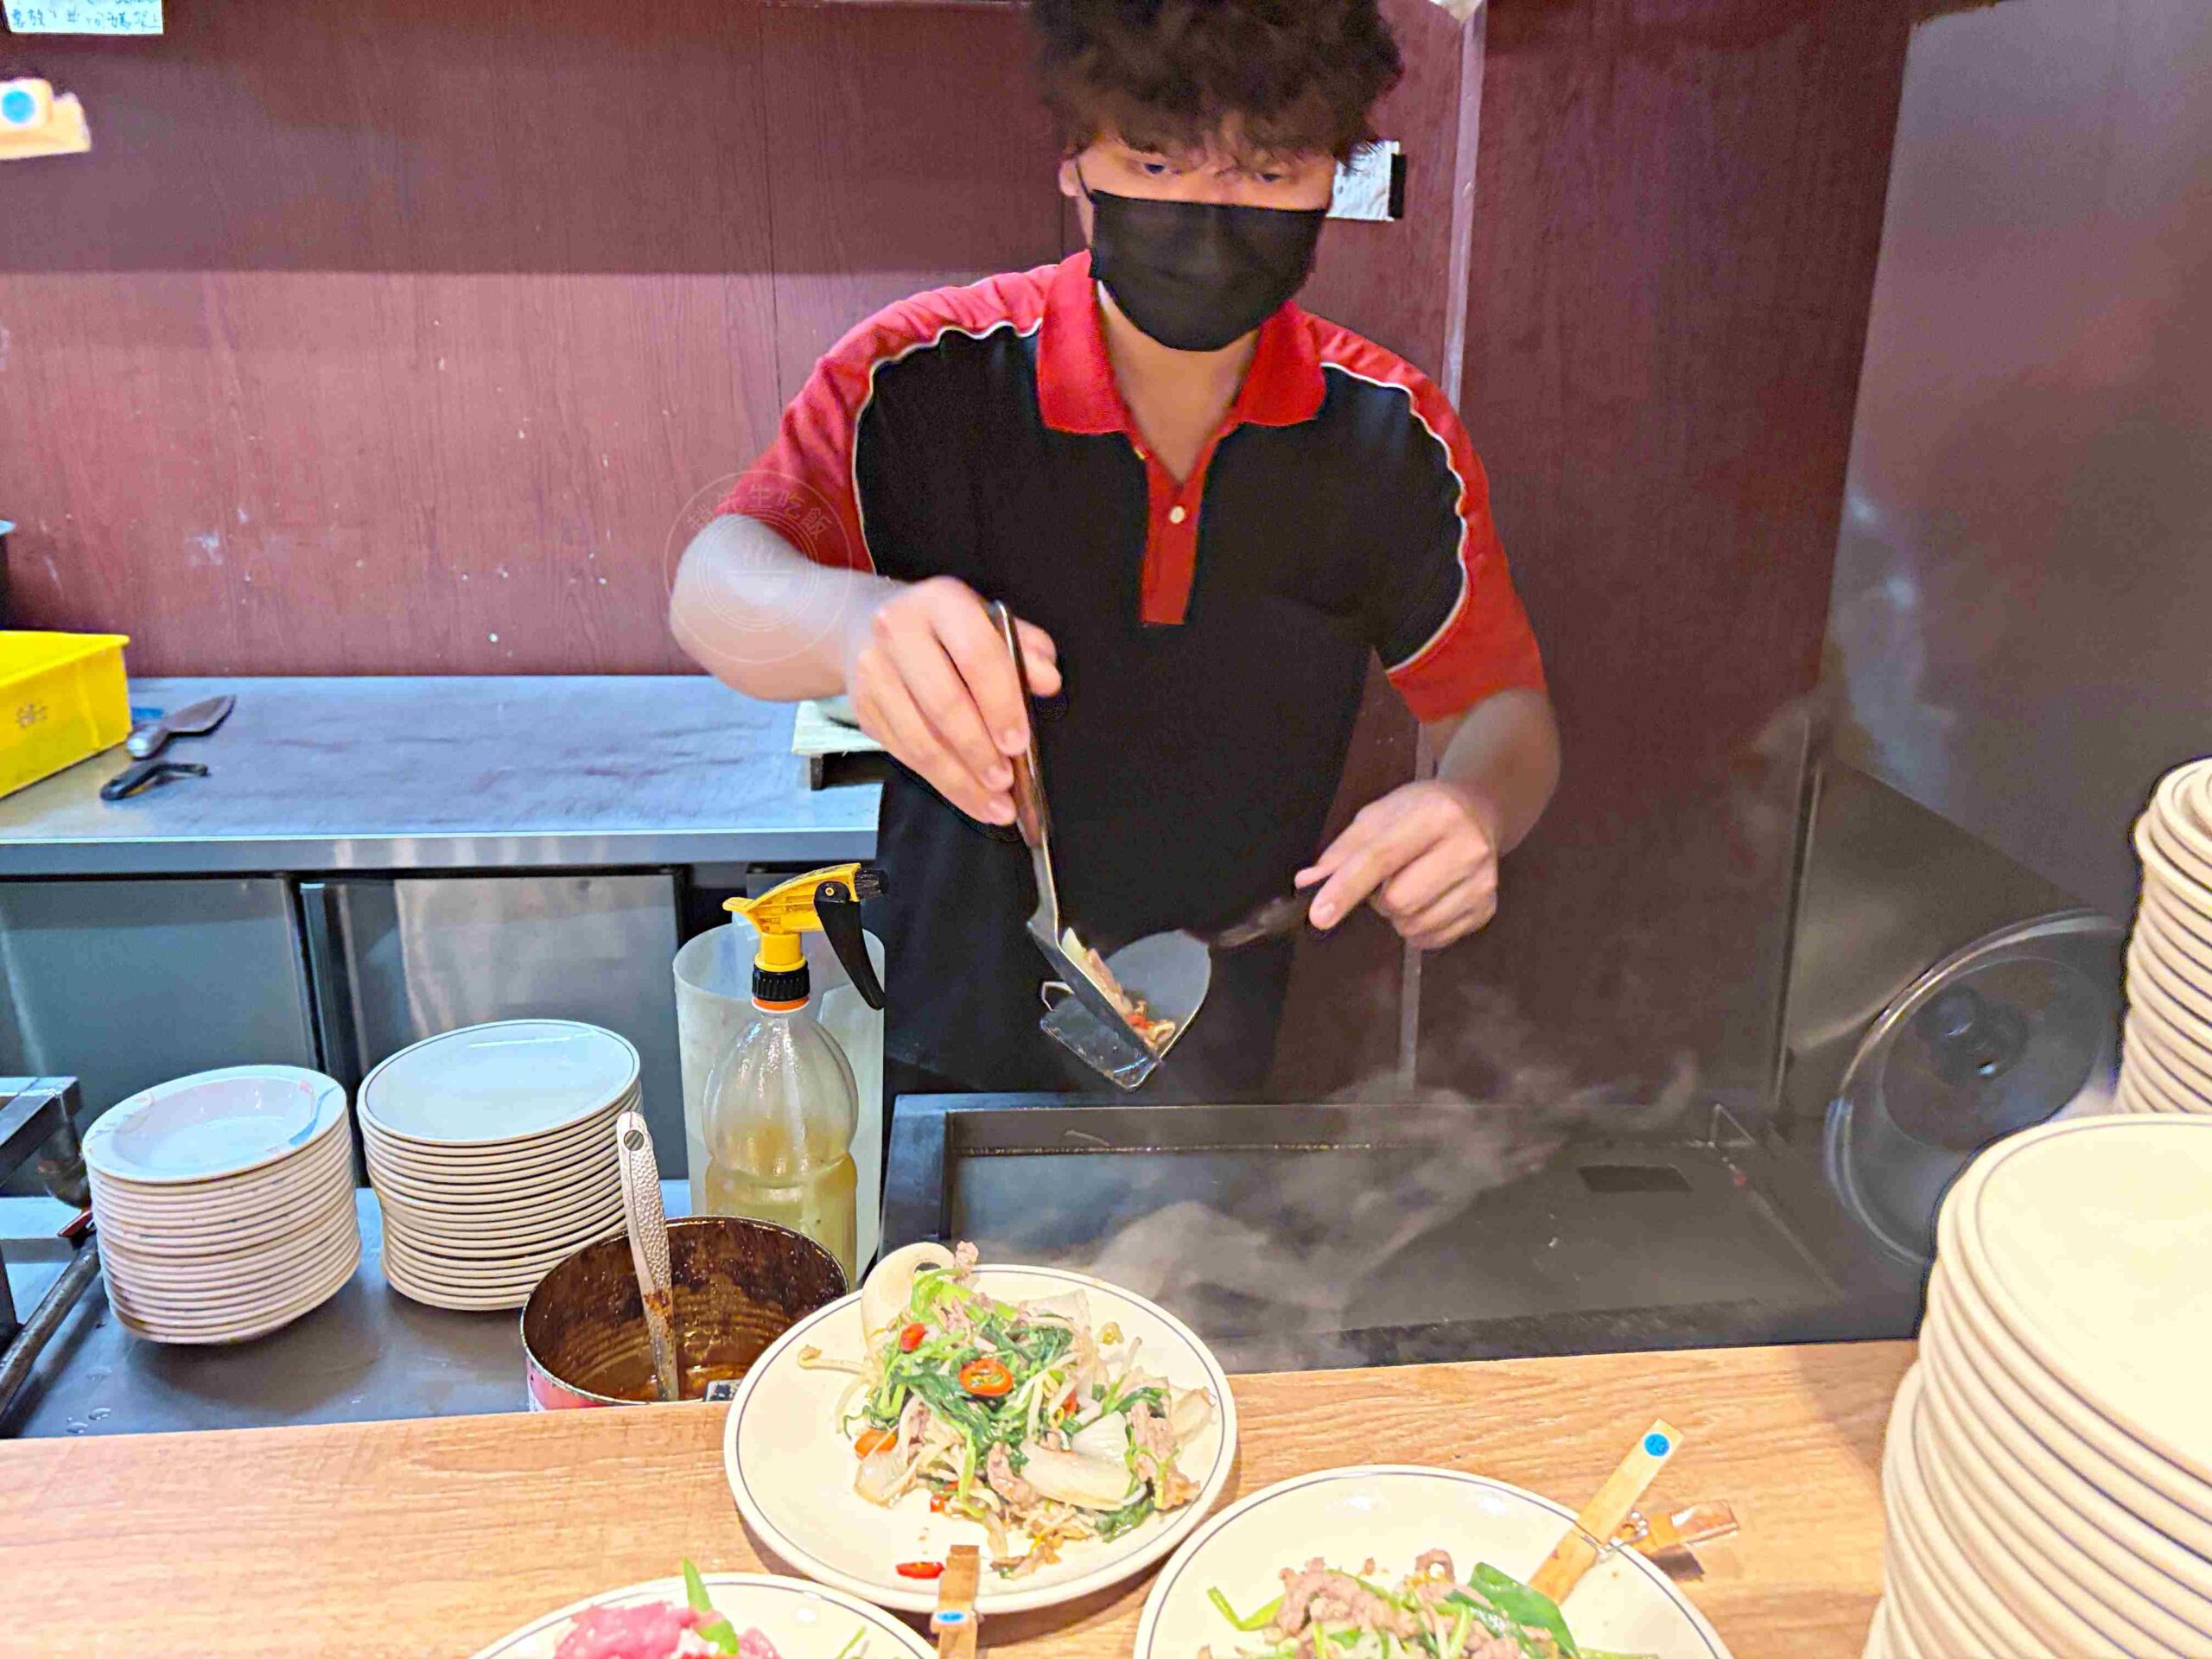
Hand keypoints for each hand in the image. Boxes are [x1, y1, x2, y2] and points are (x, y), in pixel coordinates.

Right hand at [840, 576, 1060, 825]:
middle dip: (979, 751)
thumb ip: (1023, 647)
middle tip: (1006, 780)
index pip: (977, 656)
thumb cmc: (941, 628)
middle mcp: (898, 632)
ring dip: (960, 780)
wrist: (862, 622)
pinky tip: (967, 796)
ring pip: (920, 739)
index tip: (1018, 742)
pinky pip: (904, 754)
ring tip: (993, 804)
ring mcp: (873, 672)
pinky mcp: (863, 708)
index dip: (1001, 704)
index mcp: (940, 602)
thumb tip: (1046, 680)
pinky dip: (939, 781)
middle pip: (944, 704)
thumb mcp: (986, 620)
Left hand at [1297, 780, 1503, 950]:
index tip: (1319, 915)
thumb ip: (1342, 851)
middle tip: (1387, 879)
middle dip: (1378, 899)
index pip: (1380, 858)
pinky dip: (1418, 928)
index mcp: (1434, 814)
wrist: (1479, 813)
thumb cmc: (1421, 812)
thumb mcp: (1378, 817)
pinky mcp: (1487, 908)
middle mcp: (1467, 847)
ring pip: (1415, 924)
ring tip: (1411, 885)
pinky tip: (1427, 900)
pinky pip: (1433, 939)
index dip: (1345, 888)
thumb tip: (1308, 884)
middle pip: (1398, 900)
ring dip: (1398, 915)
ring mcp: (1482, 881)